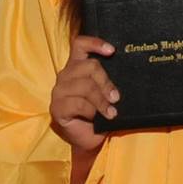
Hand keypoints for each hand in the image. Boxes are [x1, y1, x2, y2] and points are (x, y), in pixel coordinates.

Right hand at [51, 35, 117, 151]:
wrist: (89, 140)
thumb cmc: (98, 114)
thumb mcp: (105, 94)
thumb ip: (107, 82)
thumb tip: (125, 73)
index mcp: (76, 67)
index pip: (80, 44)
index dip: (95, 43)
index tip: (112, 51)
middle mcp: (65, 75)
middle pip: (89, 66)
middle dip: (106, 82)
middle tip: (116, 98)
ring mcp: (59, 91)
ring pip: (85, 85)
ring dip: (101, 100)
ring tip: (111, 112)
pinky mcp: (57, 107)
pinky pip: (78, 103)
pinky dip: (92, 111)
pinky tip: (96, 118)